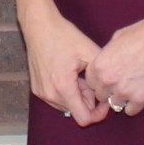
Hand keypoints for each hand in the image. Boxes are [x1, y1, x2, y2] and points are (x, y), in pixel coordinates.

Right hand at [20, 9, 106, 126]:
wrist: (39, 25)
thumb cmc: (64, 36)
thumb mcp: (90, 52)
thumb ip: (101, 77)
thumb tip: (107, 91)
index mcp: (64, 87)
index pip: (84, 119)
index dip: (98, 114)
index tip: (104, 101)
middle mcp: (50, 94)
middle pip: (76, 112)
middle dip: (88, 101)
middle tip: (91, 81)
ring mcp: (41, 92)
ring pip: (66, 106)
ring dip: (76, 97)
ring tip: (79, 76)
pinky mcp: (37, 88)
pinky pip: (56, 99)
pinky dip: (66, 92)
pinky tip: (68, 74)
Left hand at [83, 14, 143, 118]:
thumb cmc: (142, 33)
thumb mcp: (116, 39)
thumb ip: (107, 55)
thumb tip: (107, 63)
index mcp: (99, 65)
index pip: (91, 82)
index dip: (101, 80)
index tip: (111, 78)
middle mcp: (107, 80)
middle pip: (101, 96)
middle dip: (110, 91)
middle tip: (123, 83)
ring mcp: (123, 91)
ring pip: (115, 105)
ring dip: (123, 98)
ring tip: (134, 87)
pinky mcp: (140, 99)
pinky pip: (131, 111)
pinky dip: (135, 104)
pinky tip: (142, 93)